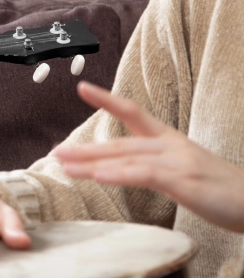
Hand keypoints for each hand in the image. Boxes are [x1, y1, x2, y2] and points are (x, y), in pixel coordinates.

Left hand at [55, 81, 243, 232]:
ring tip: (65, 164)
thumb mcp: (184, 171)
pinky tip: (98, 176)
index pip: (134, 112)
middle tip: (56, 151)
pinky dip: (119, 174)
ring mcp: (177, 161)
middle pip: (119, 143)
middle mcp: (170, 145)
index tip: (83, 87)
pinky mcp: (183, 180)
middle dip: (85, 148)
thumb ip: (155, 165)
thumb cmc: (221, 190)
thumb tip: (126, 168)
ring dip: (92, 162)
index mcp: (170, 140)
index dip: (108, 99)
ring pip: (125, 158)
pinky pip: (144, 175)